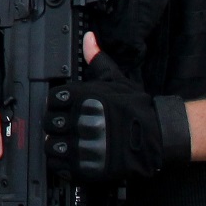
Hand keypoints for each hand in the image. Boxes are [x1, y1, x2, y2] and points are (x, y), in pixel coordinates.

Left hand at [44, 33, 190, 181]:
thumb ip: (97, 59)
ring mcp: (82, 145)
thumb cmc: (137, 109)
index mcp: (83, 98)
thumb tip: (89, 39)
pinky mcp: (86, 166)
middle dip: (54, 124)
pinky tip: (70, 158)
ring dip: (55, 144)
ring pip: (50, 145)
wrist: (157, 136)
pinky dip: (60, 164)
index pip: (52, 99)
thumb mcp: (116, 79)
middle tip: (64, 126)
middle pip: (48, 122)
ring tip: (66, 143)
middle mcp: (80, 120)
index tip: (63, 108)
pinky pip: (59, 166)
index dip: (56, 104)